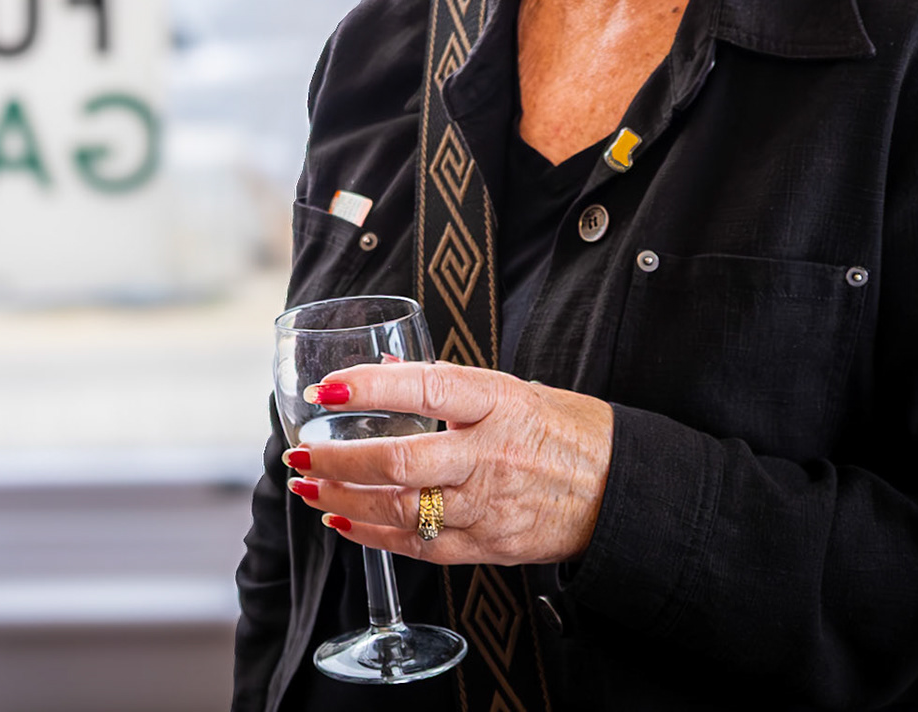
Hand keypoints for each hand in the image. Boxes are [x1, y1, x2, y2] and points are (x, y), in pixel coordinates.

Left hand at [282, 361, 612, 566]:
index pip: (426, 387)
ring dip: (344, 501)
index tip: (325, 389)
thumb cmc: (562, 429)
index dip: (371, 387)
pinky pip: (420, 546)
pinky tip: (341, 521)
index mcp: (499, 402)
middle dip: (338, 460)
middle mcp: (490, 455)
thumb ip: (449, 385)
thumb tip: (384, 370)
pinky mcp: (488, 546)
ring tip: (306, 486)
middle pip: (402, 462)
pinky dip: (373, 535)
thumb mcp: (513, 388)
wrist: (619, 490)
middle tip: (298, 451)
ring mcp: (489, 506)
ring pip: (402, 510)